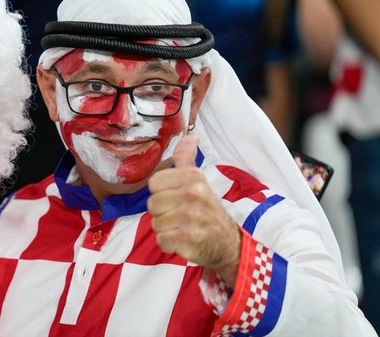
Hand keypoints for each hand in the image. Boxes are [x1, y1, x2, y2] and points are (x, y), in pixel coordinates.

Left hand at [147, 134, 240, 284]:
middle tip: (179, 215)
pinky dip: (169, 243)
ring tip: (181, 227)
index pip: (154, 183)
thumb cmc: (207, 210)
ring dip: (165, 229)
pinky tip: (182, 239)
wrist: (228, 242)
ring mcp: (191, 216)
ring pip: (155, 222)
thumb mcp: (199, 181)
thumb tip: (190, 136)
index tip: (175, 198)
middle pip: (152, 204)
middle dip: (162, 213)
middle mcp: (193, 194)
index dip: (161, 193)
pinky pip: (161, 240)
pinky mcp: (188, 238)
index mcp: (193, 178)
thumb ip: (187, 159)